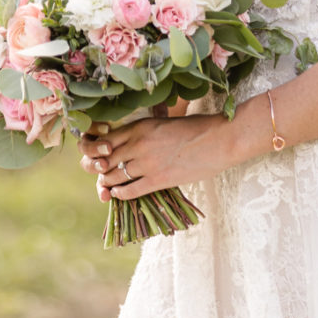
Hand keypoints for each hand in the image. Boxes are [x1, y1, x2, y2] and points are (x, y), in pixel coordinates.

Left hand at [77, 107, 232, 203]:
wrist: (222, 139)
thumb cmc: (198, 128)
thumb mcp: (165, 123)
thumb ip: (144, 133)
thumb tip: (127, 145)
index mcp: (140, 126)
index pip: (103, 142)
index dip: (96, 152)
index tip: (99, 158)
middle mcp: (139, 144)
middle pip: (103, 162)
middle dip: (100, 170)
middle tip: (103, 173)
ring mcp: (148, 163)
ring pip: (113, 178)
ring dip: (108, 183)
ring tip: (110, 185)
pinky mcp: (159, 179)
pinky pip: (128, 191)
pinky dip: (119, 194)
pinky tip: (119, 194)